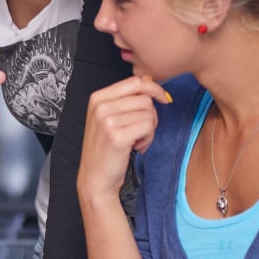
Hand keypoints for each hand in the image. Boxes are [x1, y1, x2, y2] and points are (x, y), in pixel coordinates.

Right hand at [78, 75, 169, 201]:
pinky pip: (147, 127)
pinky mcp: (117, 136)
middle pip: (144, 98)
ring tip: (137, 141)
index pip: (134, 81)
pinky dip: (148, 139)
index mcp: (97, 98)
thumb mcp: (109, 118)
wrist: (95, 178)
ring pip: (148, 113)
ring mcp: (107, 120)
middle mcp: (100, 106)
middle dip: (151, 115)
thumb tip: (149, 81)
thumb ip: (125, 99)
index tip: (163, 99)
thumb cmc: (105, 149)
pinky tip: (137, 147)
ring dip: (149, 129)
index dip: (154, 89)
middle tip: (142, 131)